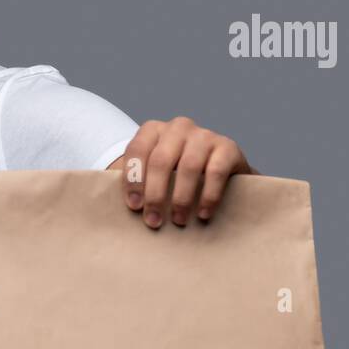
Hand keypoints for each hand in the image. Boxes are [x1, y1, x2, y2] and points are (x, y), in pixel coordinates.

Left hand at [112, 117, 256, 227]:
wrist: (219, 171)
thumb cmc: (174, 177)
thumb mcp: (153, 175)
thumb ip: (137, 185)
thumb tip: (121, 210)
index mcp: (153, 130)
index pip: (136, 150)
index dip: (133, 180)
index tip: (134, 207)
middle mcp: (178, 127)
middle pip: (160, 160)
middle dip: (155, 194)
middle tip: (153, 221)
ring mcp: (204, 135)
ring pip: (188, 166)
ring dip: (181, 198)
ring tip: (178, 221)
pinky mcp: (227, 147)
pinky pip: (216, 172)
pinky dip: (208, 195)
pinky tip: (203, 213)